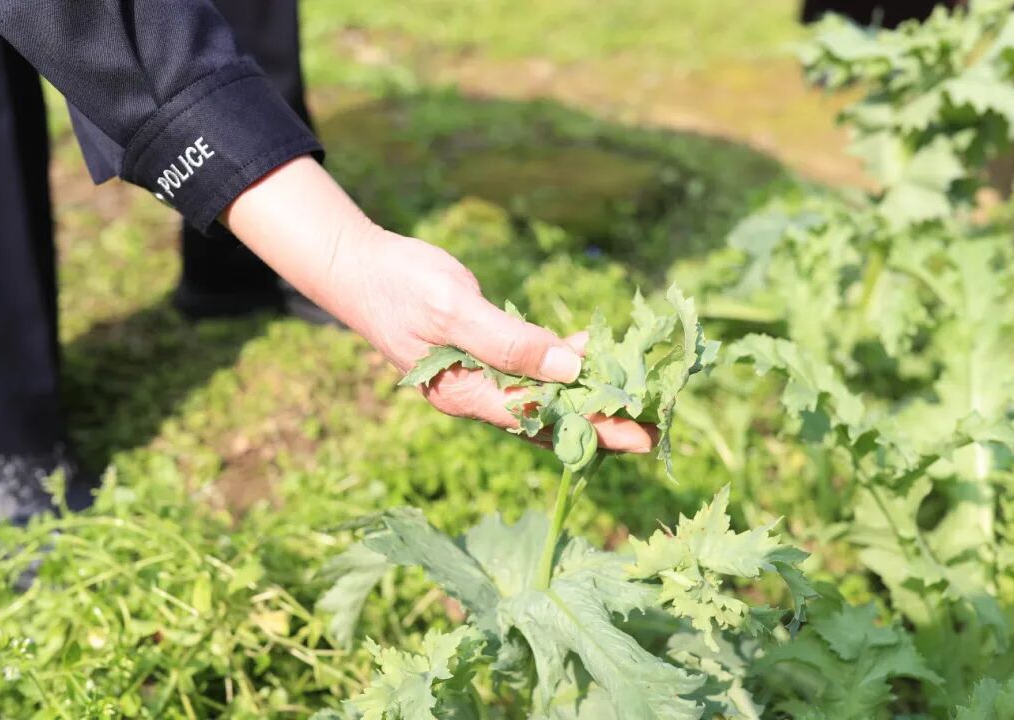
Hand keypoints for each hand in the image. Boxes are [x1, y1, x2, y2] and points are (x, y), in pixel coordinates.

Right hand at [223, 157, 654, 451]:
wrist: (357, 268)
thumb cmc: (400, 285)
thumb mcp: (455, 309)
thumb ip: (509, 343)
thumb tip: (569, 370)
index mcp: (467, 394)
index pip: (543, 421)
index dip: (595, 429)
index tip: (641, 435)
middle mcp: (475, 395)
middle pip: (548, 418)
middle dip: (601, 422)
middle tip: (657, 425)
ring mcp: (474, 378)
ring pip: (541, 397)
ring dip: (585, 396)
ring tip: (635, 395)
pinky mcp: (476, 357)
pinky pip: (527, 373)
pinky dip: (559, 367)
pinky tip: (587, 356)